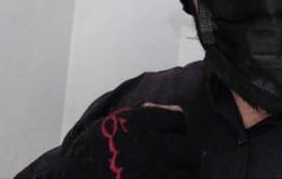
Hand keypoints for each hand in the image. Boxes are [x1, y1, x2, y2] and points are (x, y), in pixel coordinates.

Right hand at [60, 105, 199, 178]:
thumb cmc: (92, 153)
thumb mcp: (110, 124)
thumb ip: (142, 114)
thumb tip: (176, 110)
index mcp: (135, 123)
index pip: (178, 119)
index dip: (179, 127)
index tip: (174, 134)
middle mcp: (144, 146)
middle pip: (188, 148)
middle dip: (186, 154)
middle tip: (179, 160)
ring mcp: (149, 172)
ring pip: (189, 173)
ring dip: (185, 174)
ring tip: (176, 174)